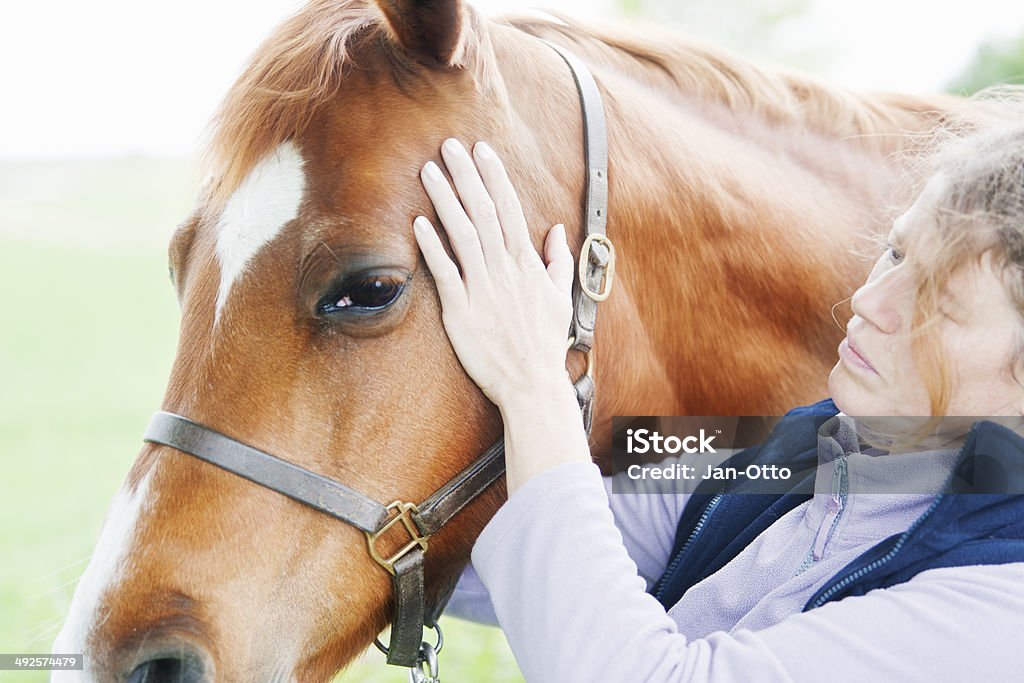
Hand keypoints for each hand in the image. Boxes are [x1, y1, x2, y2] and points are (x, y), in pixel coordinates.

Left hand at [413, 138, 574, 409]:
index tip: (482, 150)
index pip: (509, 210)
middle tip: (449, 146)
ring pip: (464, 235)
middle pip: (484, 213)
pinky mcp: (462, 312)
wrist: (532, 384)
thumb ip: (557, 261)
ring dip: (446, 200)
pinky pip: (447, 273)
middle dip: (467, 177)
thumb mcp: (560, 299)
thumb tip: (556, 230)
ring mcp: (483, 290)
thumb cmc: (544, 343)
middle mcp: (506, 271)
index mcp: (527, 264)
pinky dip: (433, 246)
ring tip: (428, 172)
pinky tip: (419, 222)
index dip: (494, 177)